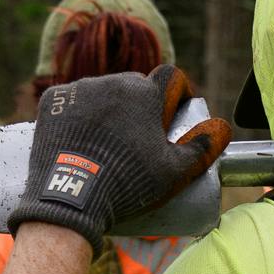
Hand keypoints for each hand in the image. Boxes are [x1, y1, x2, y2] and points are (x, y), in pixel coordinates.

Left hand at [9, 64, 230, 246]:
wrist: (70, 196)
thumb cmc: (128, 182)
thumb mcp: (174, 172)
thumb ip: (201, 148)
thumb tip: (222, 129)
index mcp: (146, 92)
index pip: (171, 77)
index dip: (177, 93)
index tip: (174, 113)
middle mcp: (113, 82)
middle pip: (134, 86)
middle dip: (140, 106)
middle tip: (138, 137)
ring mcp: (79, 89)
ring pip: (101, 93)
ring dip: (108, 109)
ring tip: (106, 143)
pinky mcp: (52, 101)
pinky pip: (70, 101)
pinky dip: (77, 116)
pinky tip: (80, 138)